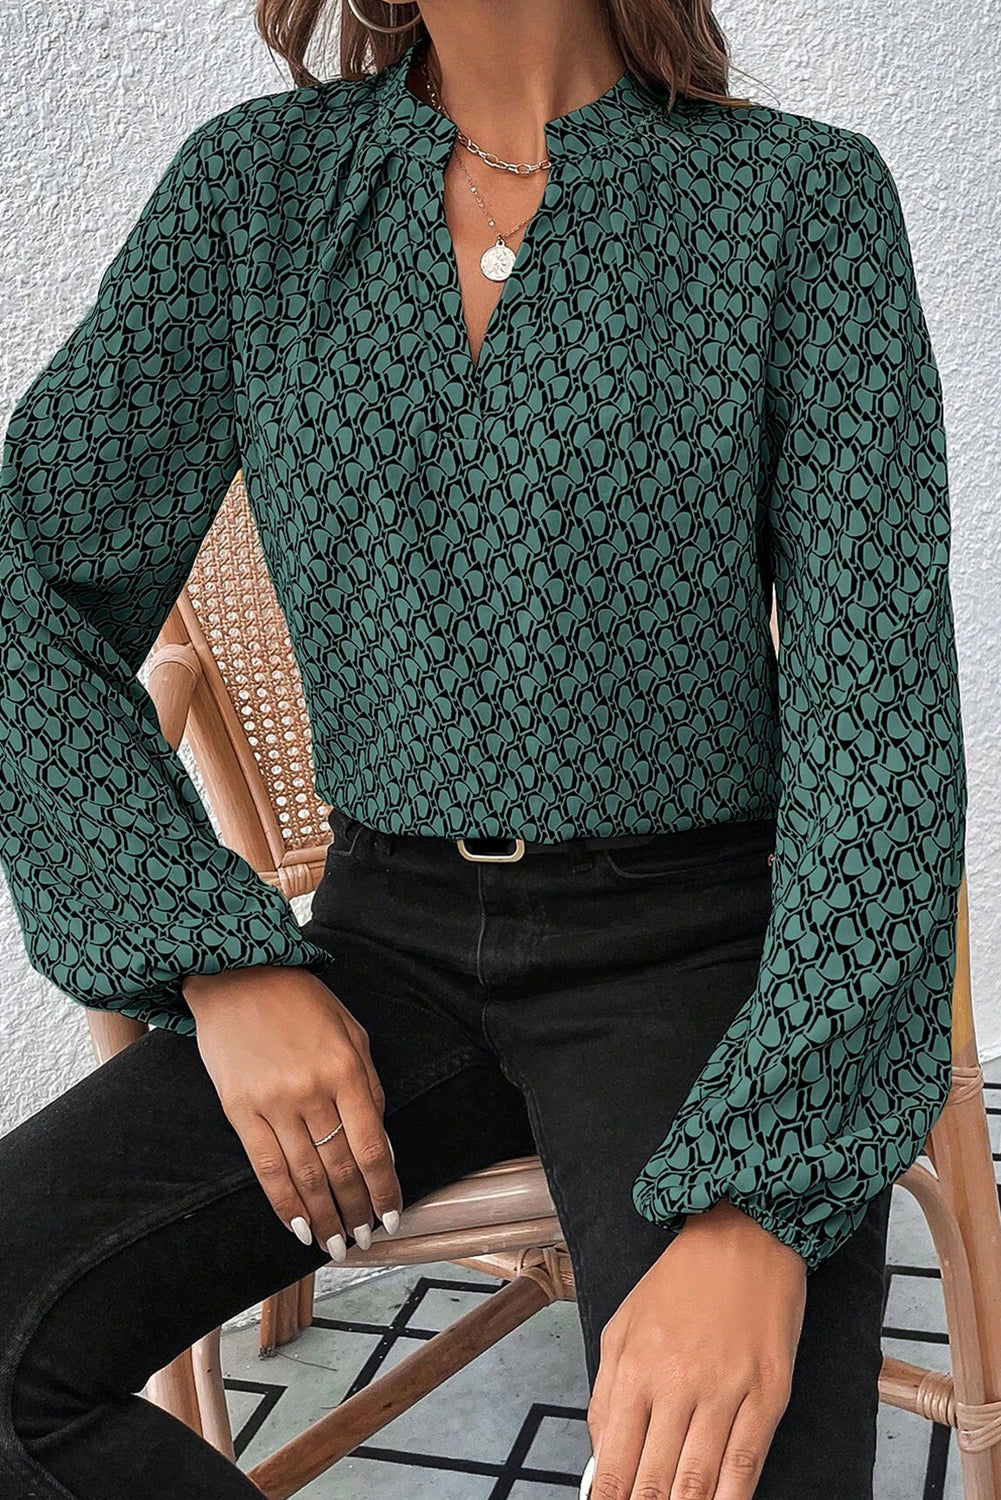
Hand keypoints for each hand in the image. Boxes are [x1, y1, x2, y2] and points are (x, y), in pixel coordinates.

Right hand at [182, 965, 402, 1259]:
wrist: (238, 974)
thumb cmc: (302, 1002)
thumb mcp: (352, 1032)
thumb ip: (370, 1087)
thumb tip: (382, 1147)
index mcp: (347, 1069)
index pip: (372, 1147)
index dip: (384, 1189)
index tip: (391, 1216)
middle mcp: (312, 1090)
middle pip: (340, 1168)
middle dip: (355, 1211)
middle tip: (364, 1240)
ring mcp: (273, 1103)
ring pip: (304, 1176)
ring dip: (322, 1218)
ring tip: (334, 1244)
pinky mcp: (239, 1110)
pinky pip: (265, 1168)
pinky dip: (283, 1203)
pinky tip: (297, 1226)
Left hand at [586, 1198, 805, 1498]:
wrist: (743, 1233)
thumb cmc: (680, 1281)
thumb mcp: (623, 1325)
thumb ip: (606, 1392)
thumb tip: (600, 1456)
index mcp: (635, 1367)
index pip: (614, 1459)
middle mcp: (677, 1383)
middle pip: (656, 1478)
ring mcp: (725, 1389)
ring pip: (699, 1478)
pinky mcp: (768, 1391)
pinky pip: (746, 1460)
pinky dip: (732, 1498)